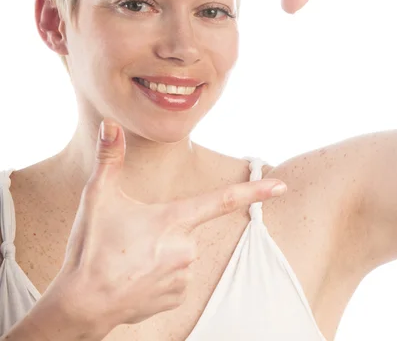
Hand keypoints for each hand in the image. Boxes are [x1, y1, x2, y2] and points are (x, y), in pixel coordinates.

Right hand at [46, 119, 286, 331]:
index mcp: (174, 219)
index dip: (254, 190)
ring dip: (158, 251)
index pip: (223, 200)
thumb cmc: (91, 248)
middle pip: (183, 226)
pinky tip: (134, 275)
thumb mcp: (98, 196)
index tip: (282, 186)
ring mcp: (183, 276)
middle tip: (127, 238)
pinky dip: (157, 273)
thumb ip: (109, 157)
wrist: (81, 304)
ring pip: (178, 252)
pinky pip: (174, 277)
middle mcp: (186, 248)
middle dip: (161, 227)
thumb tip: (109, 124)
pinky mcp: (175, 298)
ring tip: (126, 258)